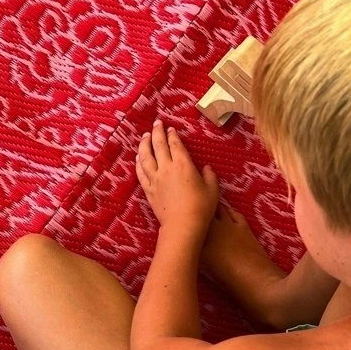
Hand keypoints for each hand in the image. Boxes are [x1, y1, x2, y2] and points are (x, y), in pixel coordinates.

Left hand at [136, 119, 218, 235]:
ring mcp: (155, 179)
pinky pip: (141, 173)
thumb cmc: (201, 208)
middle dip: (157, 132)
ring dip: (144, 145)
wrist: (182, 226)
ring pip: (146, 157)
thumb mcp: (212, 189)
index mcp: (183, 164)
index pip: (175, 144)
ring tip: (144, 137)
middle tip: (156, 124)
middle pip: (158, 145)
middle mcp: (166, 168)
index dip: (172, 135)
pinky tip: (138, 158)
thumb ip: (210, 176)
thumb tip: (206, 169)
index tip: (170, 129)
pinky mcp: (149, 191)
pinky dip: (138, 163)